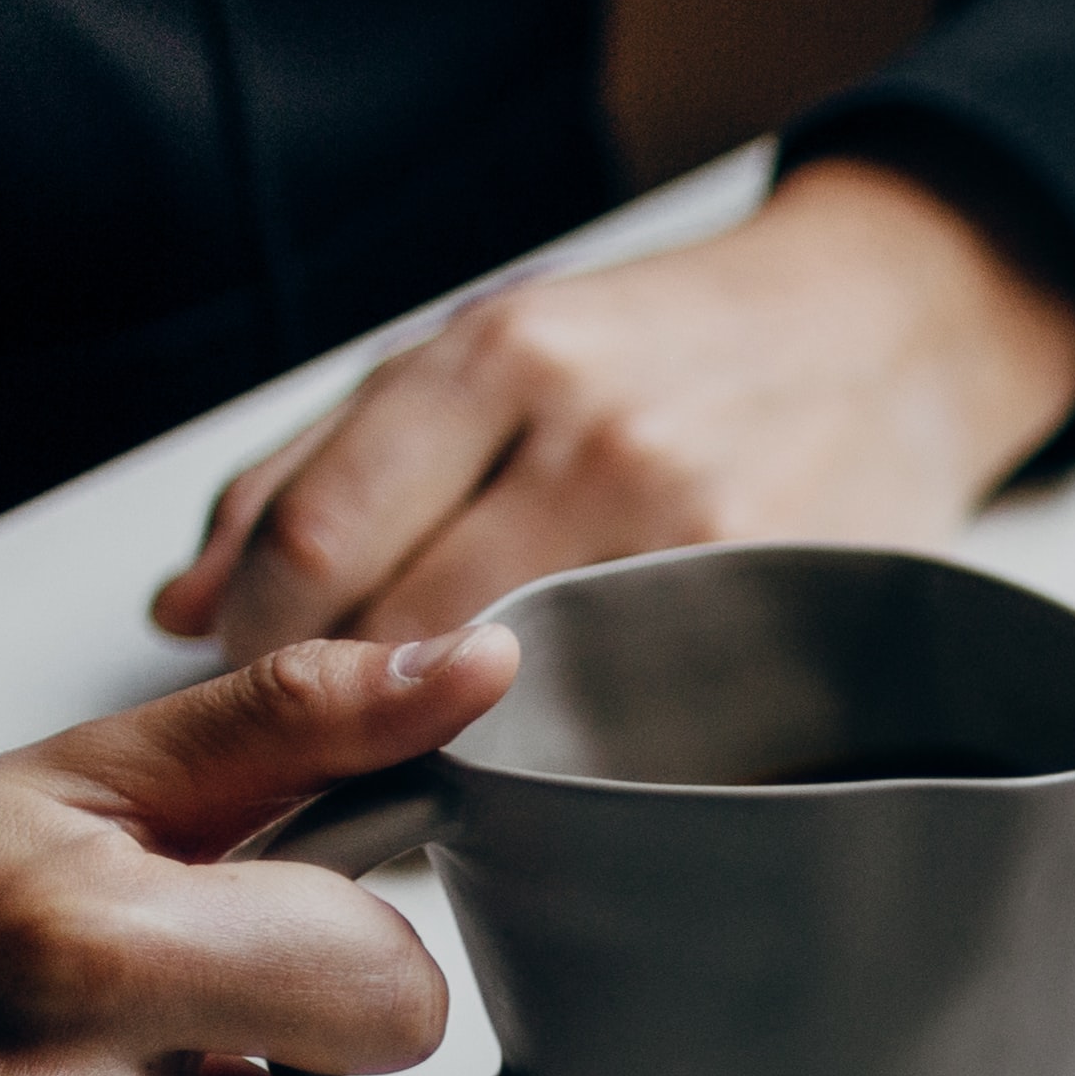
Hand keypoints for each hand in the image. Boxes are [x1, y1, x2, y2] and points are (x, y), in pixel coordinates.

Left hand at [152, 157, 1074, 661]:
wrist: (895, 329)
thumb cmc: (677, 346)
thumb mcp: (491, 346)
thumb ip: (323, 462)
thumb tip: (179, 606)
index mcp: (504, 353)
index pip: (318, 540)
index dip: (256, 638)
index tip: (251, 674)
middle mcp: (597, 437)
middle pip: (403, 630)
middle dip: (340, 702)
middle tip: (333, 733)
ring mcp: (699, 529)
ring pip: (513, 690)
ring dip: (451, 737)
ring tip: (441, 741)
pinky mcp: (780, 603)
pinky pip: (635, 714)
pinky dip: (574, 746)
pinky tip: (562, 740)